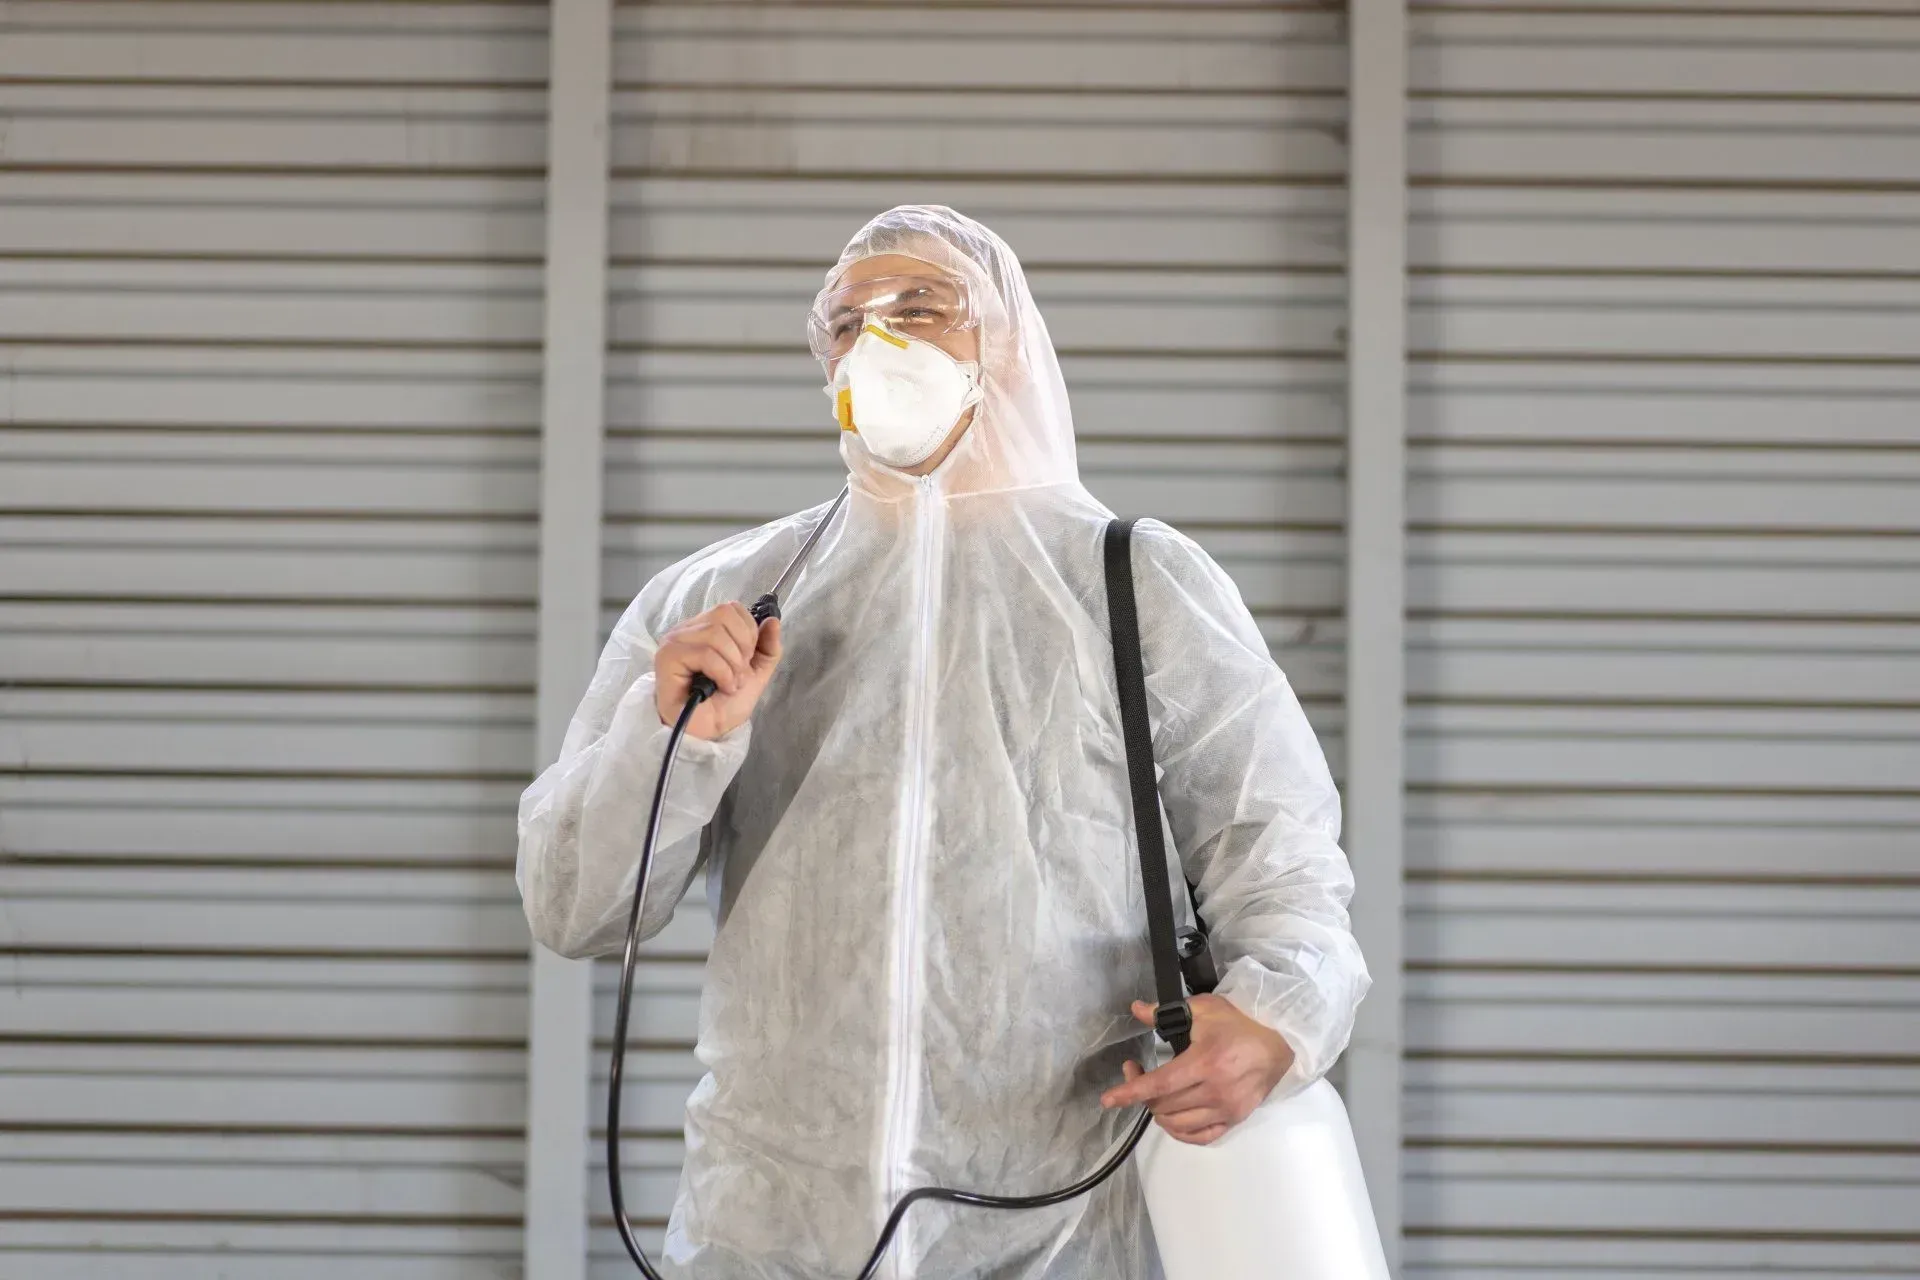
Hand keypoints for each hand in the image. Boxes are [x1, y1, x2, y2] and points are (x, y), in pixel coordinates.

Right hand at [653, 603, 781, 740]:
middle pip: (724, 615)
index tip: (747, 658)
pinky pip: (705, 654)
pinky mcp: (667, 658)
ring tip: (730, 684)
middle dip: (742, 647)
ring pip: (715, 635)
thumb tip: (773, 620)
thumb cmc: (725, 704)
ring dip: (733, 665)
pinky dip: (723, 673)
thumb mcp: (756, 672)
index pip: (731, 608)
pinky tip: (721, 688)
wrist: (709, 732)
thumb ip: (767, 647)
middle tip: (739, 673)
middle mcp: (687, 630)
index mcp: (705, 628)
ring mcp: (675, 642)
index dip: (748, 631)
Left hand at [1099, 994, 1294, 1145]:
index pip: (1160, 1084)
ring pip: (1177, 1123)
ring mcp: (1226, 1110)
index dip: (1130, 1091)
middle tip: (1136, 1072)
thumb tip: (1136, 1009)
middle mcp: (1215, 1091)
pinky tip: (1171, 1116)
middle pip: (1164, 1105)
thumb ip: (1166, 1012)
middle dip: (1141, 1092)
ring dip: (1158, 1111)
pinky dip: (1179, 1131)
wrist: (1278, 1045)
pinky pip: (1198, 1137)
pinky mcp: (1234, 1120)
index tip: (1108, 1099)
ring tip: (1154, 1091)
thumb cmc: (1239, 1025)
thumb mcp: (1204, 1010)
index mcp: (1205, 1062)